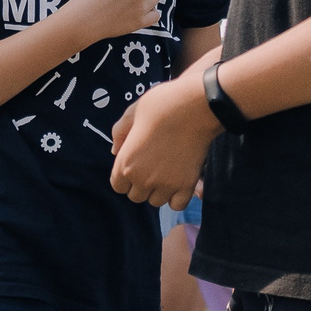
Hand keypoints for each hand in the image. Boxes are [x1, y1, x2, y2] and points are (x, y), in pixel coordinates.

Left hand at [110, 70, 221, 209]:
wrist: (195, 107)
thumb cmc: (162, 105)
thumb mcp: (132, 112)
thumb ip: (119, 133)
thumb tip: (115, 151)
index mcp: (126, 162)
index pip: (118, 186)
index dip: (124, 176)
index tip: (135, 164)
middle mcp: (143, 179)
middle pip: (136, 196)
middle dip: (141, 184)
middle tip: (152, 166)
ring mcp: (166, 185)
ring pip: (156, 201)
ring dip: (158, 191)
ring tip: (166, 172)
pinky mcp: (186, 186)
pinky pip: (177, 204)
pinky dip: (176, 197)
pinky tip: (178, 181)